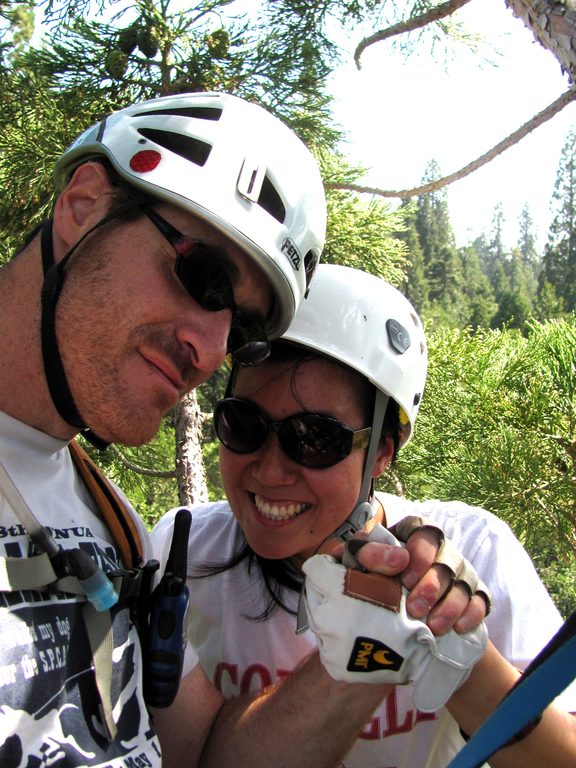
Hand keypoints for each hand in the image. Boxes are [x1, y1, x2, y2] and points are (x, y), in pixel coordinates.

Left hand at [331, 521, 488, 635]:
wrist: (388, 611)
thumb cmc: (371, 579)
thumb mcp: (359, 562)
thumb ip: (364, 553)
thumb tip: (389, 558)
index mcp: (414, 533)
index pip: (424, 533)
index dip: (419, 554)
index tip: (404, 578)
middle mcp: (441, 549)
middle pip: (446, 560)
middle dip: (432, 586)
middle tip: (414, 609)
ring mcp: (460, 571)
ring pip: (463, 583)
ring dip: (449, 605)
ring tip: (432, 627)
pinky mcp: (473, 595)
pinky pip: (480, 601)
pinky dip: (471, 614)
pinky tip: (457, 628)